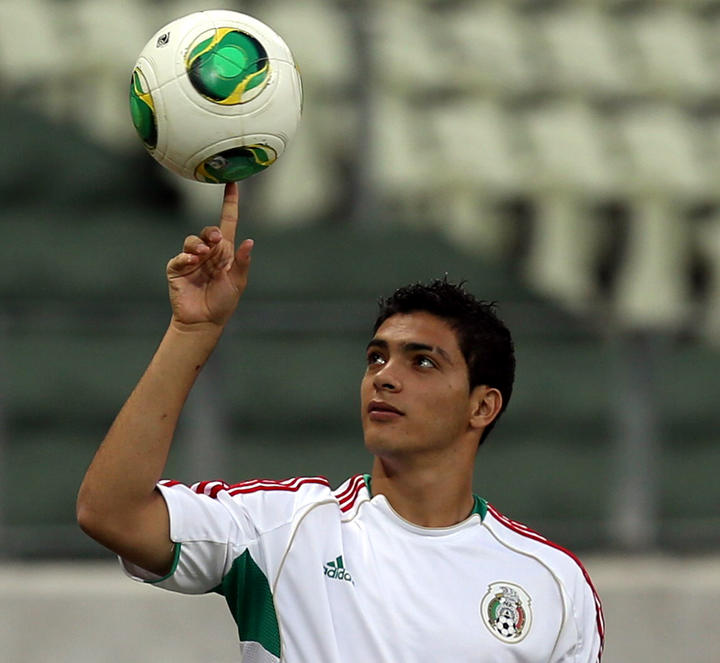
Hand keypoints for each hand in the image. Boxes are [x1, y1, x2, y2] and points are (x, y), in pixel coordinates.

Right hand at [166, 183, 252, 328]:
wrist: (204, 321)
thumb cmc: (223, 302)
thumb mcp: (238, 282)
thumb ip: (242, 263)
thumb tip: (250, 242)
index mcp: (225, 252)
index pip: (227, 222)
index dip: (230, 203)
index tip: (232, 184)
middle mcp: (208, 252)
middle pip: (208, 231)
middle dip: (211, 232)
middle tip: (216, 241)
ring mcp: (192, 259)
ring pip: (192, 240)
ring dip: (198, 244)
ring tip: (203, 255)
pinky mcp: (177, 269)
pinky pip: (179, 257)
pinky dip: (185, 258)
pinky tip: (192, 262)